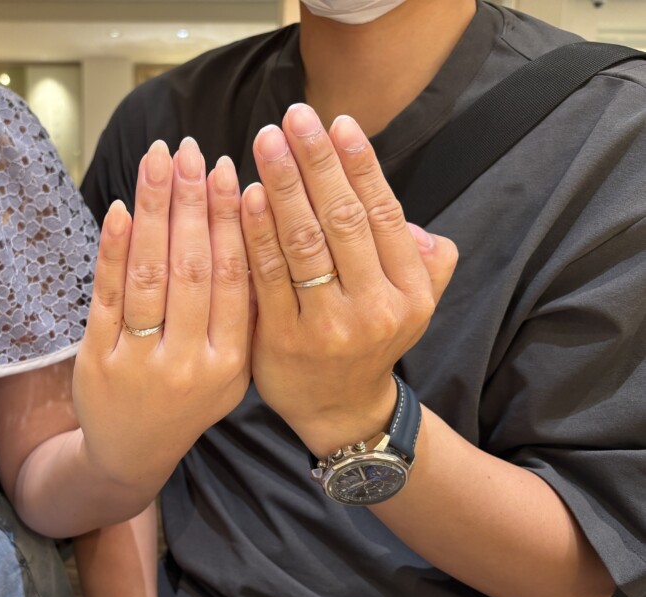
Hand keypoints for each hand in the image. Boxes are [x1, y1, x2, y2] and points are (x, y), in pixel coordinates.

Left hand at [74, 138, 251, 485]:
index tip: (228, 171)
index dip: (230, 221)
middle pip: (191, 269)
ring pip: (149, 276)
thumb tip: (249, 229)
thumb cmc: (187, 399)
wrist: (131, 454)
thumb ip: (242, 314)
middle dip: (191, 202)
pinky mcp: (96, 360)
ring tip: (156, 161)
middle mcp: (188, 363)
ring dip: (154, 212)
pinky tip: (120, 209)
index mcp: (229, 362)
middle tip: (189, 150)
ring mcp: (138, 362)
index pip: (233, 279)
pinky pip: (107, 296)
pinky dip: (113, 250)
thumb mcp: (230, 370)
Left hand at [242, 104, 456, 456]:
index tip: (336, 122)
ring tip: (266, 142)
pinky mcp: (284, 341)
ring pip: (304, 243)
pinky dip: (256, 232)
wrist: (338, 409)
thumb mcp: (412, 305)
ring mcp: (329, 327)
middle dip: (316, 163)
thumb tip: (412, 218)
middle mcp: (376, 308)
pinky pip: (267, 276)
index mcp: (410, 292)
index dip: (359, 164)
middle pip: (342, 220)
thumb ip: (422, 260)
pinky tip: (244, 195)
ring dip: (283, 185)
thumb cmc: (369, 340)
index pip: (383, 213)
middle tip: (293, 117)